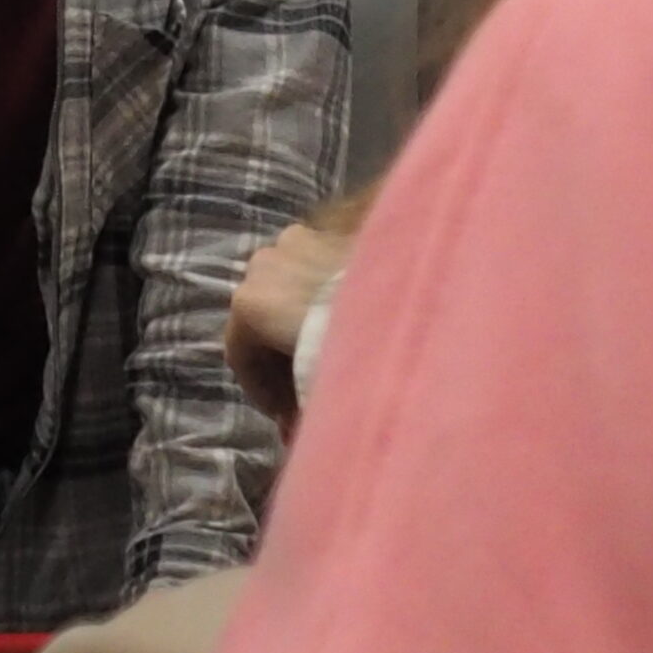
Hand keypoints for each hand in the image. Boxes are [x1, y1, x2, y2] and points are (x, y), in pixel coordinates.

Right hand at [225, 220, 354, 421]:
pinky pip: (323, 268)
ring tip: (335, 348)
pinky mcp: (341, 230)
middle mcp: (266, 263)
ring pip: (292, 285)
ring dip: (303, 315)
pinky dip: (331, 293)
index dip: (261, 391)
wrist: (411, 310)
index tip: (285, 419)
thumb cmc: (350, 357)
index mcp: (249, 303)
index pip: (240, 352)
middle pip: (264, 314)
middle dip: (283, 351)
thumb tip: (296, 423)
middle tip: (309, 384)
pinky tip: (355, 317)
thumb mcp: (313, 393)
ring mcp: (304, 239)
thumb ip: (298, 406)